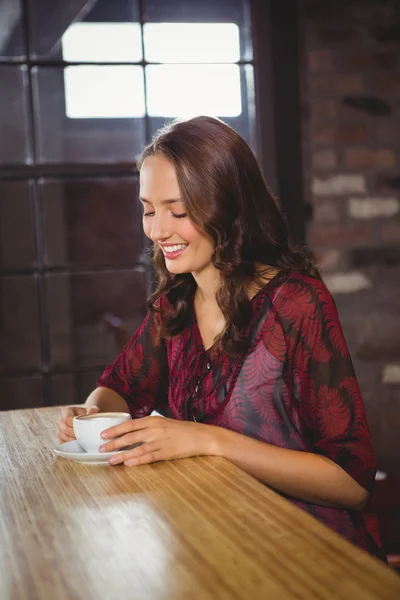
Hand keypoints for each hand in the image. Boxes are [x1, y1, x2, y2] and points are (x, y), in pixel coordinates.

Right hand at [56, 405, 99, 442]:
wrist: (86, 418)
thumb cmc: (88, 413)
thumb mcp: (92, 410)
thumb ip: (92, 411)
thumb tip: (92, 415)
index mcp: (67, 411)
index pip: (67, 419)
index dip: (75, 425)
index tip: (83, 429)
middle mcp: (61, 420)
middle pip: (65, 429)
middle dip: (75, 435)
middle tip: (84, 437)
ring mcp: (59, 429)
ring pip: (63, 437)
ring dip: (73, 440)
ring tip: (82, 441)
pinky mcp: (60, 437)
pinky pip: (63, 443)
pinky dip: (70, 445)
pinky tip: (78, 444)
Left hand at [98, 416, 218, 465]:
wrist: (202, 436)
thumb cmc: (182, 430)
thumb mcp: (164, 423)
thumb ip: (150, 427)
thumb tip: (133, 433)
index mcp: (153, 420)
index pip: (129, 424)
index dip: (115, 430)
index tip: (103, 434)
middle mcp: (155, 429)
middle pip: (129, 436)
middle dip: (113, 443)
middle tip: (100, 448)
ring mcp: (161, 441)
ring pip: (136, 448)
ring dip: (121, 455)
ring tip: (110, 460)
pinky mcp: (167, 452)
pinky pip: (148, 457)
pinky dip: (137, 460)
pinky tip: (128, 463)